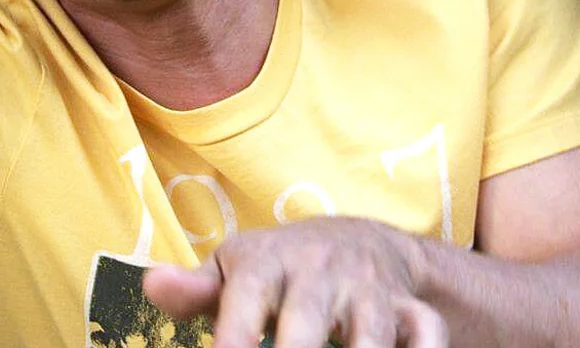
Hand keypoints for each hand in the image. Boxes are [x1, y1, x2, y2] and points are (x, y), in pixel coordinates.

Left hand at [143, 217, 448, 347]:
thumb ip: (194, 290)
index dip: (234, 337)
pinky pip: (428, 332)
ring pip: (373, 334)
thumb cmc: (277, 270)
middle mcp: (321, 273)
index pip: (246, 299)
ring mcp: (370, 291)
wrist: (358, 241)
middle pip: (308, 321)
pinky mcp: (410, 309)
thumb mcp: (234, 272)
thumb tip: (152, 285)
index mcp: (268, 263)